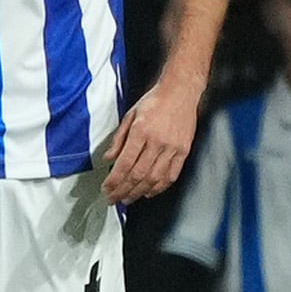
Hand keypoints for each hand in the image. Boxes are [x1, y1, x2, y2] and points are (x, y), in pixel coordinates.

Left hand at [103, 75, 199, 202]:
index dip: (114, 180)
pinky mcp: (184, 151)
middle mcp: (157, 142)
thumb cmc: (154, 101)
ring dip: (139, 192)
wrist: (180, 92)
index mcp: (141, 131)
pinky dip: (159, 187)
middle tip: (113, 199)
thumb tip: (108, 159)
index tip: (106, 189)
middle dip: (123, 190)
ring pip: (154, 178)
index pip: (125, 163)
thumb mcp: (129, 116)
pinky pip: (171, 175)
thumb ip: (118, 139)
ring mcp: (172, 148)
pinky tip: (149, 192)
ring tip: (128, 199)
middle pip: (138, 174)